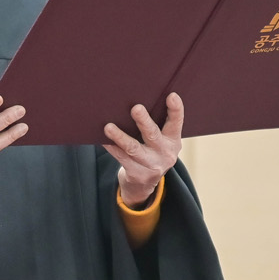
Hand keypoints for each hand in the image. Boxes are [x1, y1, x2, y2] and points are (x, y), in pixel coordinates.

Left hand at [102, 92, 183, 206]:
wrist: (144, 184)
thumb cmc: (151, 151)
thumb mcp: (161, 141)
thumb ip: (156, 124)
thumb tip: (135, 101)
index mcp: (173, 140)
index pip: (176, 123)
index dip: (175, 110)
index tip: (172, 95)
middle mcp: (165, 153)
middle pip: (152, 135)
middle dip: (144, 121)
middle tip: (136, 108)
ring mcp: (151, 165)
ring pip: (133, 149)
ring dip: (120, 137)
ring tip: (108, 127)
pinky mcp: (137, 174)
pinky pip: (121, 158)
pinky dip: (111, 147)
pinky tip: (102, 139)